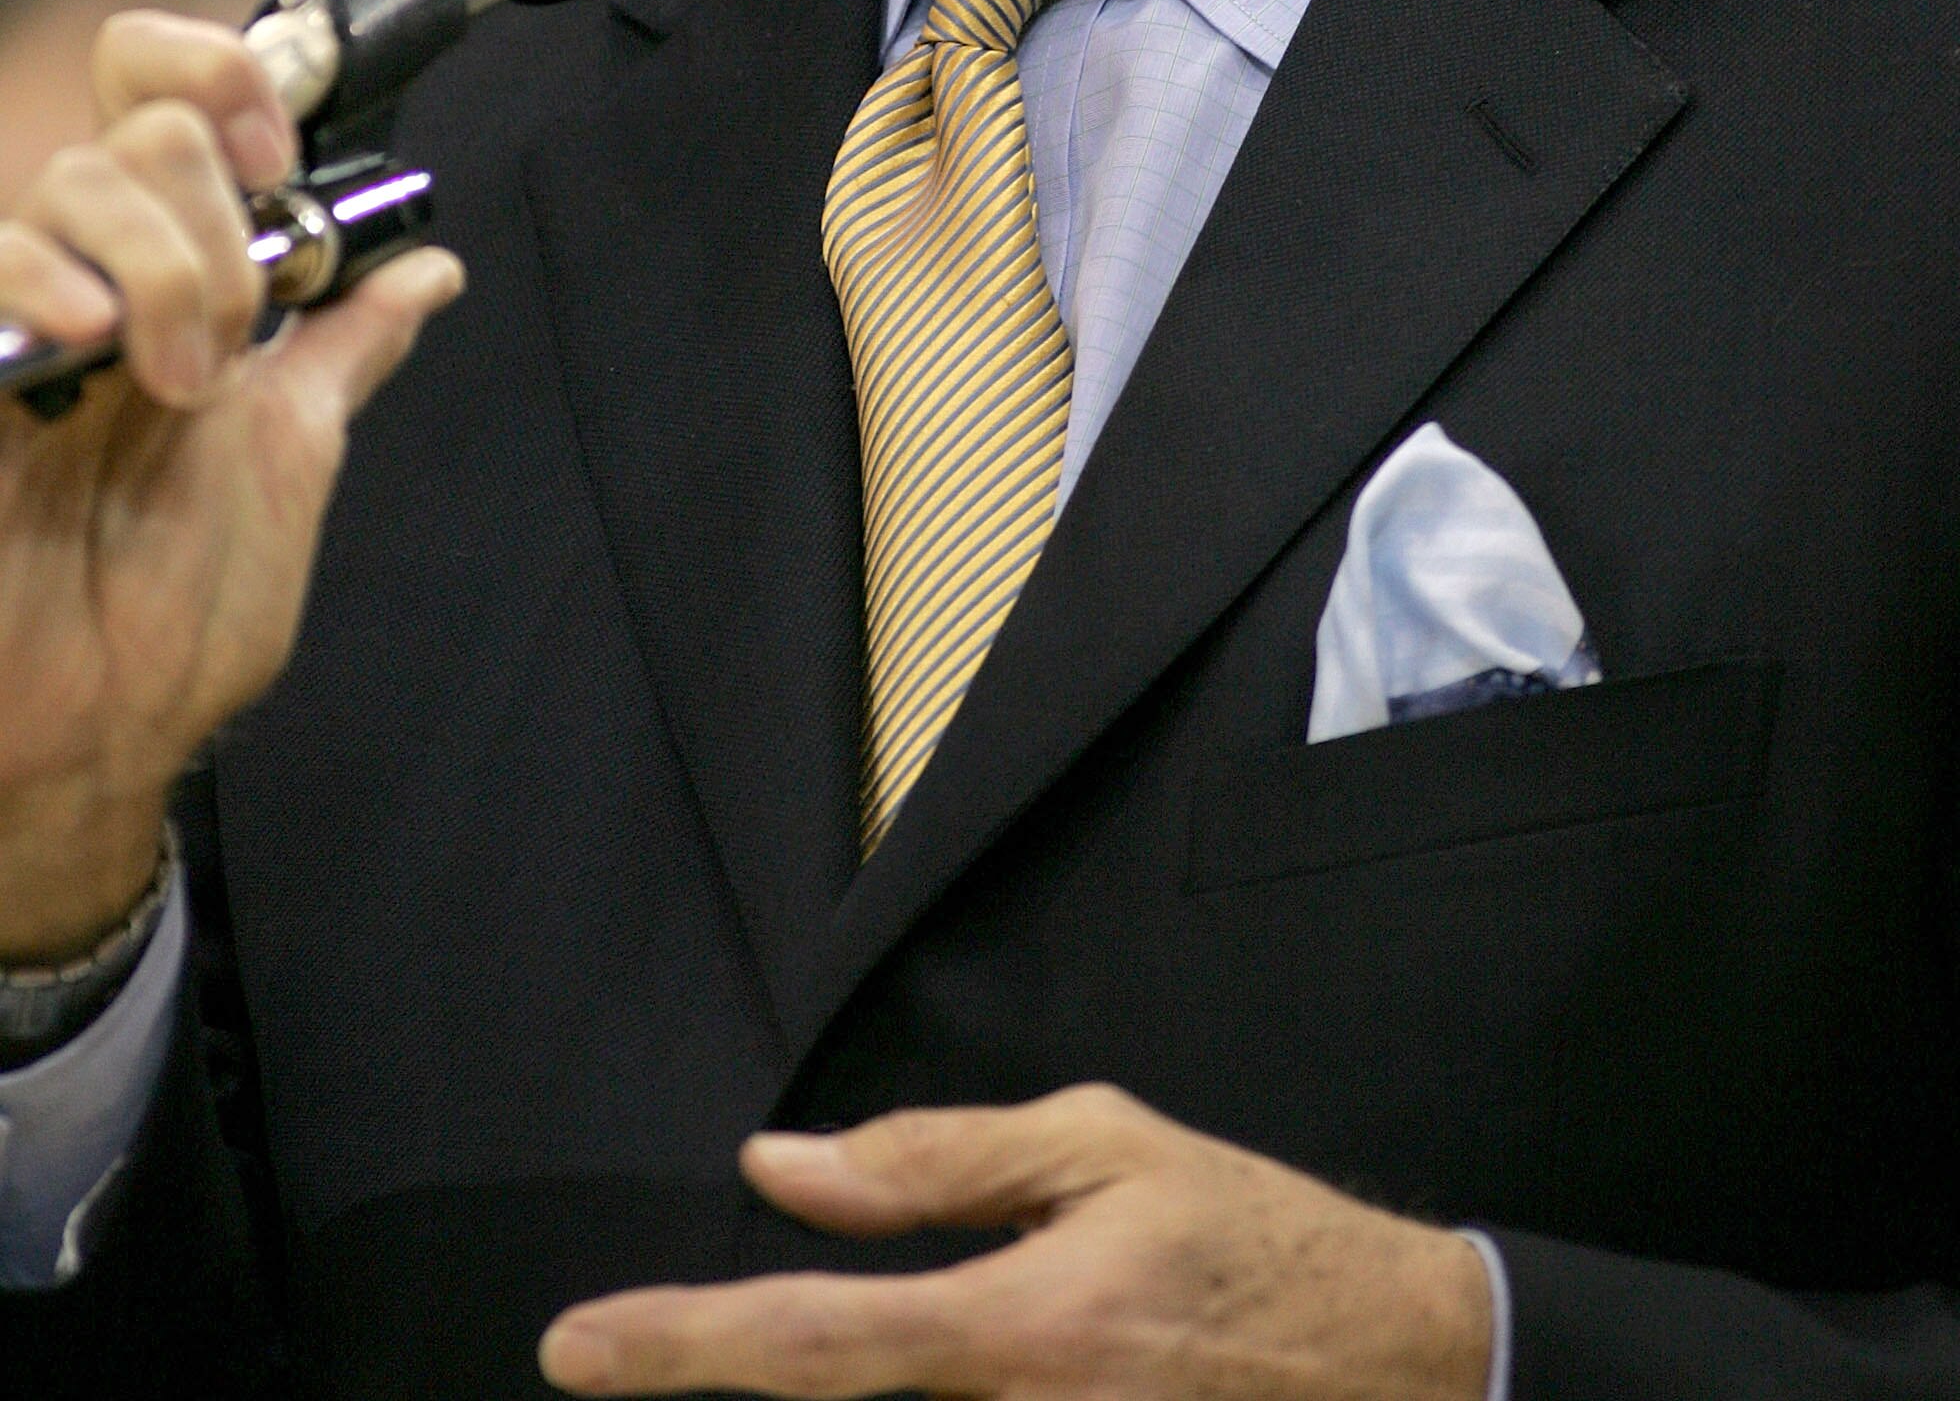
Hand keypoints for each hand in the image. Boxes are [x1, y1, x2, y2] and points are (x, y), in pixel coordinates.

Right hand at [0, 9, 462, 961]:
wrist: (92, 740)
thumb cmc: (172, 618)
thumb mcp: (289, 458)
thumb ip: (345, 350)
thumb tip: (427, 270)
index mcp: (166, 278)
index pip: (166, 94)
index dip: (226, 80)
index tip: (278, 158)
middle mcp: (83, 277)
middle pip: (146, 130)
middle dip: (222, 226)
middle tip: (229, 349)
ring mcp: (11, 320)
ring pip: (75, 179)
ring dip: (164, 266)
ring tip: (174, 379)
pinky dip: (42, 276)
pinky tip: (88, 333)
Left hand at [539, 1085, 1491, 1399]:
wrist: (1399, 1363)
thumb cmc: (1251, 1239)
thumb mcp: (1103, 1146)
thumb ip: (936, 1159)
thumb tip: (784, 1166)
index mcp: (1025, 1329)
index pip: (816, 1343)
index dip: (679, 1351)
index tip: (575, 1349)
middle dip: (752, 1380)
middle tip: (691, 1348)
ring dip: (863, 1395)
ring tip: (854, 1347)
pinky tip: (947, 1363)